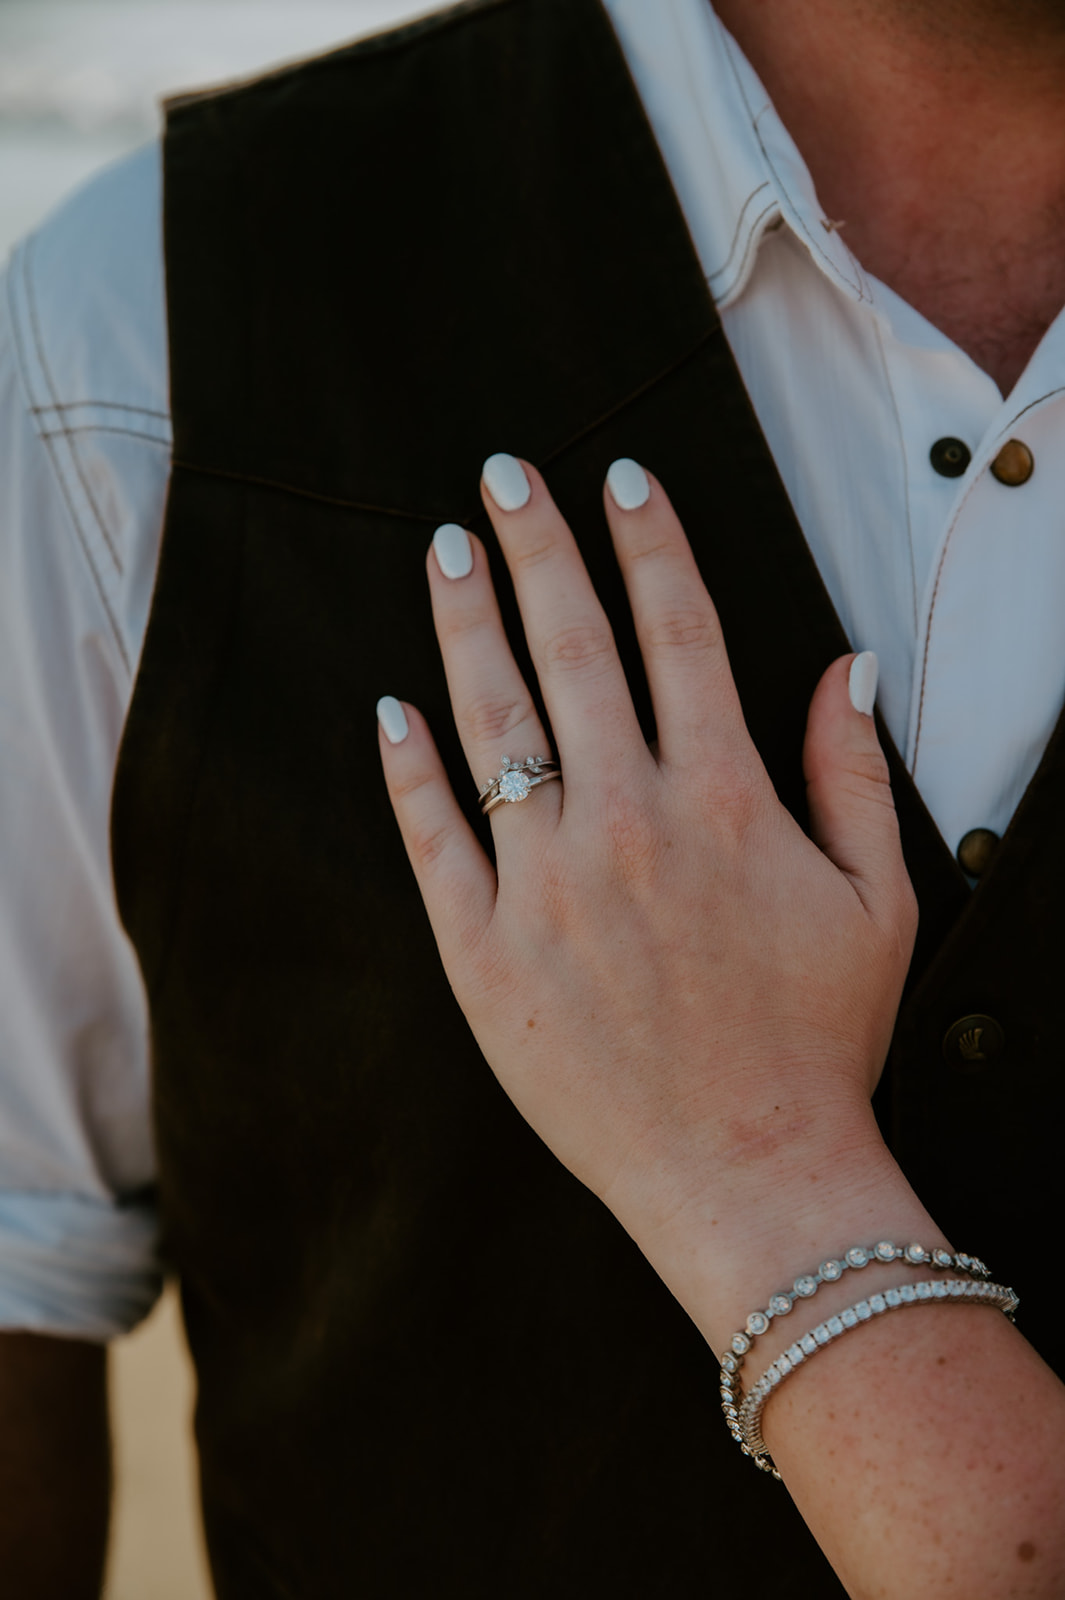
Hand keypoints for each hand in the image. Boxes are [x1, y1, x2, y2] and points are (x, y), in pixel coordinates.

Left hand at [378, 455, 917, 1289]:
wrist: (748, 1173)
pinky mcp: (483, 951)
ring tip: (445, 552)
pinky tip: (389, 706)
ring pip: (492, 723)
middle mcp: (627, 821)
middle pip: (571, 648)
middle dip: (537, 547)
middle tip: (502, 473)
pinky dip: (407, 767)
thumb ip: (854, 773)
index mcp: (723, 798)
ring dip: (467, 626)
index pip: (679, 632)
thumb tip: (847, 665)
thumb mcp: (877, 900)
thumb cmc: (820, 1041)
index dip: (649, 543)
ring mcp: (545, 884)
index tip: (621, 478)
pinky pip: (432, 837)